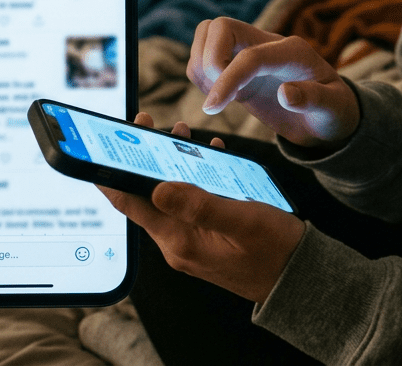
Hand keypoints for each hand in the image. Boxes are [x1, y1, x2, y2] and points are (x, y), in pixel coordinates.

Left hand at [98, 116, 304, 303]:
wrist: (298, 279)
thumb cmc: (275, 251)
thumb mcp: (242, 220)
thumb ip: (200, 205)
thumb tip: (157, 187)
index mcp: (179, 241)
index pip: (131, 204)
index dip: (113, 174)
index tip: (103, 143)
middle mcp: (178, 242)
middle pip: (148, 194)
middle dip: (146, 156)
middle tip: (148, 123)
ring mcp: (192, 240)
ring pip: (170, 194)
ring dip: (172, 161)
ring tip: (181, 131)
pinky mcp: (206, 235)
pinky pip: (190, 200)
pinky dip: (195, 174)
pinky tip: (210, 154)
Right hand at [189, 17, 360, 147]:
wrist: (329, 116)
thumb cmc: (334, 111)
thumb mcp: (334, 109)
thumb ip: (313, 99)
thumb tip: (285, 94)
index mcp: (293, 51)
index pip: (250, 55)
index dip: (227, 78)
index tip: (213, 107)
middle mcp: (268, 44)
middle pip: (221, 26)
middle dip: (208, 61)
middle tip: (218, 97)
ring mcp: (251, 51)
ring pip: (207, 34)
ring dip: (201, 66)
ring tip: (218, 99)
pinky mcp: (238, 66)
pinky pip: (205, 55)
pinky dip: (200, 74)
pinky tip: (217, 98)